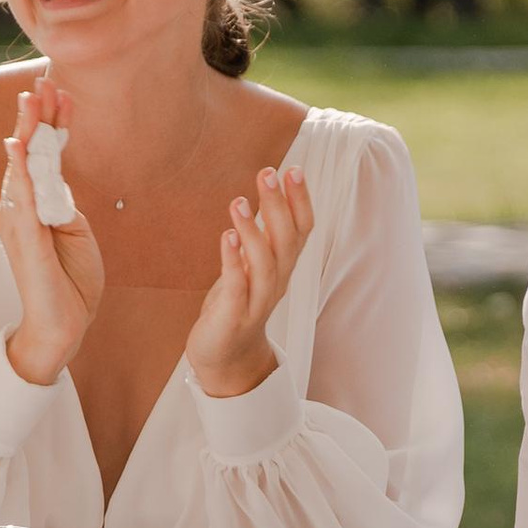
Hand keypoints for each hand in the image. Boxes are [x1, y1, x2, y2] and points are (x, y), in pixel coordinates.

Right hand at [0, 87, 103, 384]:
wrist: (64, 326)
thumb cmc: (70, 281)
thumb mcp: (75, 232)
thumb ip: (64, 204)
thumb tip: (59, 182)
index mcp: (34, 206)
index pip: (42, 157)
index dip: (53, 125)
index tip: (64, 94)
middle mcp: (18, 209)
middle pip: (27, 153)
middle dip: (37, 115)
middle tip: (45, 81)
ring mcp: (18, 222)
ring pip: (22, 166)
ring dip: (28, 130)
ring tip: (33, 98)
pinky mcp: (25, 238)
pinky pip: (23, 198)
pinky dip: (21, 170)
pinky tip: (19, 145)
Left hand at [186, 163, 313, 397]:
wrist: (225, 358)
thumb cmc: (237, 304)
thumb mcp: (253, 265)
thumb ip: (261, 234)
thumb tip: (267, 192)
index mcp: (283, 267)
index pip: (302, 230)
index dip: (300, 201)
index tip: (293, 169)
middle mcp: (277, 282)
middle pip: (287, 241)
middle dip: (279, 206)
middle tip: (269, 173)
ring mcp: (257, 301)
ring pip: (265, 263)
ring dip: (253, 231)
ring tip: (238, 202)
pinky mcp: (234, 317)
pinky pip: (238, 287)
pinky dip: (234, 262)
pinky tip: (226, 237)